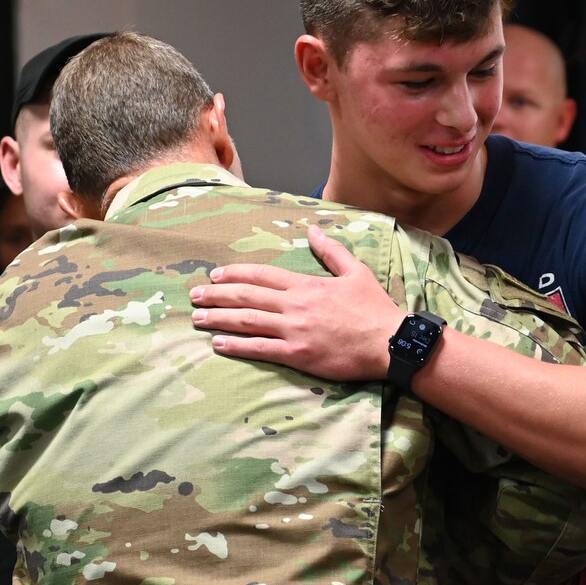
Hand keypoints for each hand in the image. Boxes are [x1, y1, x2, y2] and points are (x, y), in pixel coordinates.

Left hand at [190, 226, 400, 379]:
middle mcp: (295, 304)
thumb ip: (331, 251)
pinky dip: (236, 345)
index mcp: (306, 284)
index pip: (262, 275)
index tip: (215, 275)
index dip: (235, 274)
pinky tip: (218, 344)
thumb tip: (313, 230)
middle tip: (194, 296)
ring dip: (219, 319)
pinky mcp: (298, 354)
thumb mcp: (355, 272)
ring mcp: (294, 329)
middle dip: (216, 295)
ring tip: (198, 319)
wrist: (390, 342)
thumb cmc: (375, 309)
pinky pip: (260, 348)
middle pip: (247, 296)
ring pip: (247, 321)